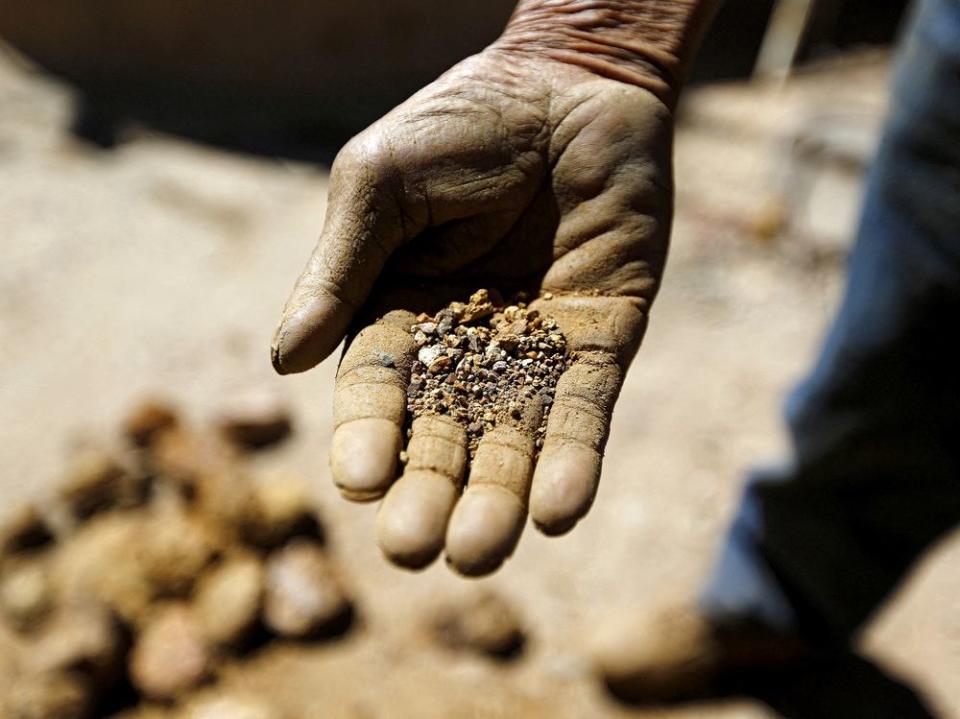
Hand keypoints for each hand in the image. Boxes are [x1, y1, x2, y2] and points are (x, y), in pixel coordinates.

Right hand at [271, 44, 672, 575]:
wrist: (572, 80)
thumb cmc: (460, 122)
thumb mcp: (378, 183)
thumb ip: (338, 269)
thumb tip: (280, 361)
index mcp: (396, 314)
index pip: (375, 395)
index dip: (366, 440)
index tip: (360, 485)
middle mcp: (463, 349)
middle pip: (440, 439)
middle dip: (428, 494)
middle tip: (415, 550)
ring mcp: (535, 351)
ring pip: (513, 443)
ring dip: (499, 501)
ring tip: (481, 552)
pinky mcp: (600, 344)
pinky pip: (585, 413)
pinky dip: (573, 463)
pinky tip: (559, 512)